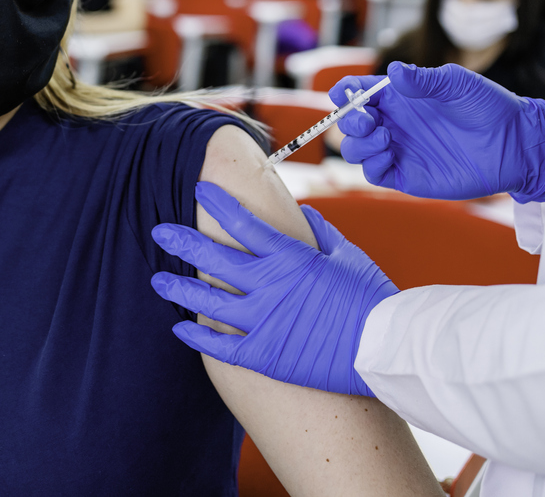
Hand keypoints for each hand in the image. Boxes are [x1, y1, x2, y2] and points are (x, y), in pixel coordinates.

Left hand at [150, 182, 397, 397]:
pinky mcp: (264, 355)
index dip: (218, 203)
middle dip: (183, 241)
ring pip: (208, 301)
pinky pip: (220, 345)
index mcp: (289, 256)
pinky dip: (197, 337)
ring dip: (179, 288)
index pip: (242, 222)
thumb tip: (302, 213)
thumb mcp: (349, 256)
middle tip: (161, 231)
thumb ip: (320, 234)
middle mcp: (269, 285)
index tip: (199, 190)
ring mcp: (263, 321)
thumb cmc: (373, 300)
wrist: (387, 349)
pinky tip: (179, 327)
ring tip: (157, 279)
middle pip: (214, 258)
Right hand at [333, 62, 544, 202]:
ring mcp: (398, 150)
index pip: (359, 93)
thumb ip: (423, 80)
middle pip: (350, 124)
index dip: (344, 92)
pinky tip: (389, 154)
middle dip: (349, 121)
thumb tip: (393, 71)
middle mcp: (394, 123)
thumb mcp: (457, 84)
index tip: (341, 93)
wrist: (515, 143)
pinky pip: (374, 174)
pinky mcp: (406, 175)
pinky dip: (371, 164)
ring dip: (358, 144)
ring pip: (356, 150)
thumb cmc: (489, 107)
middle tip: (368, 120)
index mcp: (400, 97)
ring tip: (384, 137)